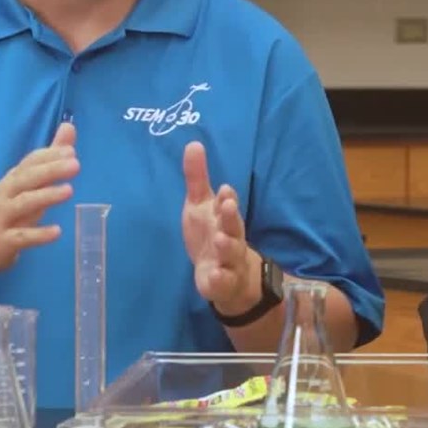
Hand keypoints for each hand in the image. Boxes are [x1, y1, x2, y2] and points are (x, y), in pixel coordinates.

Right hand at [0, 121, 78, 275]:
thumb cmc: (6, 211)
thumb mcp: (26, 186)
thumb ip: (49, 159)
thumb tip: (70, 127)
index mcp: (12, 180)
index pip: (29, 163)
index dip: (48, 156)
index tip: (70, 151)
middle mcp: (5, 195)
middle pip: (26, 179)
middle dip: (50, 170)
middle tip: (75, 164)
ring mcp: (2, 218)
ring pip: (23, 204)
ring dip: (45, 196)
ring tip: (69, 191)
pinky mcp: (4, 242)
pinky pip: (22, 237)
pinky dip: (39, 234)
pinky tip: (57, 232)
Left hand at [181, 141, 255, 310]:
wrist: (230, 277)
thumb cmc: (213, 233)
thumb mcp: (201, 206)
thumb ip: (197, 178)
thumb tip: (193, 143)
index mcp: (224, 218)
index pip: (227, 206)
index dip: (226, 198)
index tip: (223, 189)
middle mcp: (230, 237)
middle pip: (233, 227)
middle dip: (231, 217)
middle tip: (228, 205)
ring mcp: (227, 261)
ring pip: (231, 253)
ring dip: (227, 246)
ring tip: (221, 240)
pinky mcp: (221, 283)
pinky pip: (222, 282)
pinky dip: (220, 279)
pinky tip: (214, 276)